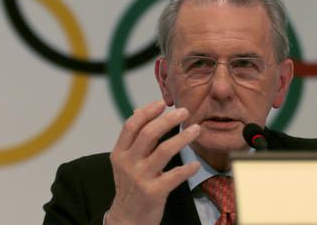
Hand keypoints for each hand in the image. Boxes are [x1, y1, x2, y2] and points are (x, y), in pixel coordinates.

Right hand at [105, 101, 200, 224]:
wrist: (127, 219)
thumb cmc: (130, 186)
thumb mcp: (125, 162)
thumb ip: (133, 138)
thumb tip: (140, 110)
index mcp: (120, 153)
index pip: (131, 125)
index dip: (147, 112)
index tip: (162, 104)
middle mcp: (128, 163)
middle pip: (148, 134)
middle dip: (168, 120)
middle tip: (184, 112)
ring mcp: (140, 178)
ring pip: (164, 151)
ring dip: (182, 138)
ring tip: (196, 130)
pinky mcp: (154, 192)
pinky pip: (174, 176)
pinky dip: (187, 168)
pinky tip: (196, 164)